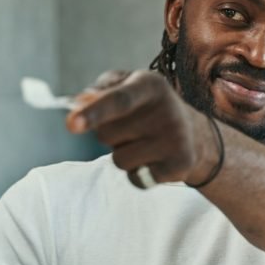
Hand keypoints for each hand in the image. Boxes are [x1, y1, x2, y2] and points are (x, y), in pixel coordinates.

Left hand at [66, 70, 217, 187]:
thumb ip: (97, 91)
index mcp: (150, 84)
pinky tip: (153, 159)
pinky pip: (136, 179)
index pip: (118, 100)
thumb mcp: (125, 85)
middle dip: (108, 134)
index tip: (71, 124)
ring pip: (119, 161)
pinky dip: (138, 172)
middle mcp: (167, 110)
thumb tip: (78, 106)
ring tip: (143, 143)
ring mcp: (176, 139)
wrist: (193, 132)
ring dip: (123, 155)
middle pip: (106, 134)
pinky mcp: (179, 165)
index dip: (93, 112)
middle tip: (131, 127)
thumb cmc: (145, 106)